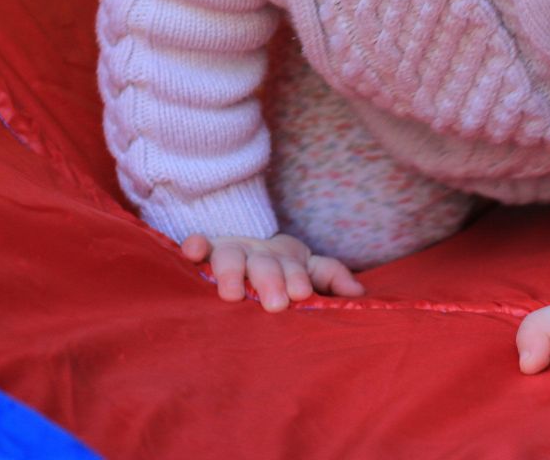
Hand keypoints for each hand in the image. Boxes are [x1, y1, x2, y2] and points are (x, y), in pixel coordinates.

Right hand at [180, 232, 365, 311]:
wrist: (246, 247)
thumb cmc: (282, 270)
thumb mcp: (308, 270)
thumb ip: (330, 277)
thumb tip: (357, 292)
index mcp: (288, 260)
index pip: (297, 267)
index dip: (298, 277)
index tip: (300, 294)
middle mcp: (260, 254)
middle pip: (265, 264)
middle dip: (269, 281)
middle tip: (273, 304)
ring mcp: (233, 251)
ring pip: (231, 256)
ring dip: (232, 272)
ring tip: (232, 294)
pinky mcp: (207, 251)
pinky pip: (200, 245)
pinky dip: (196, 246)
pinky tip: (192, 252)